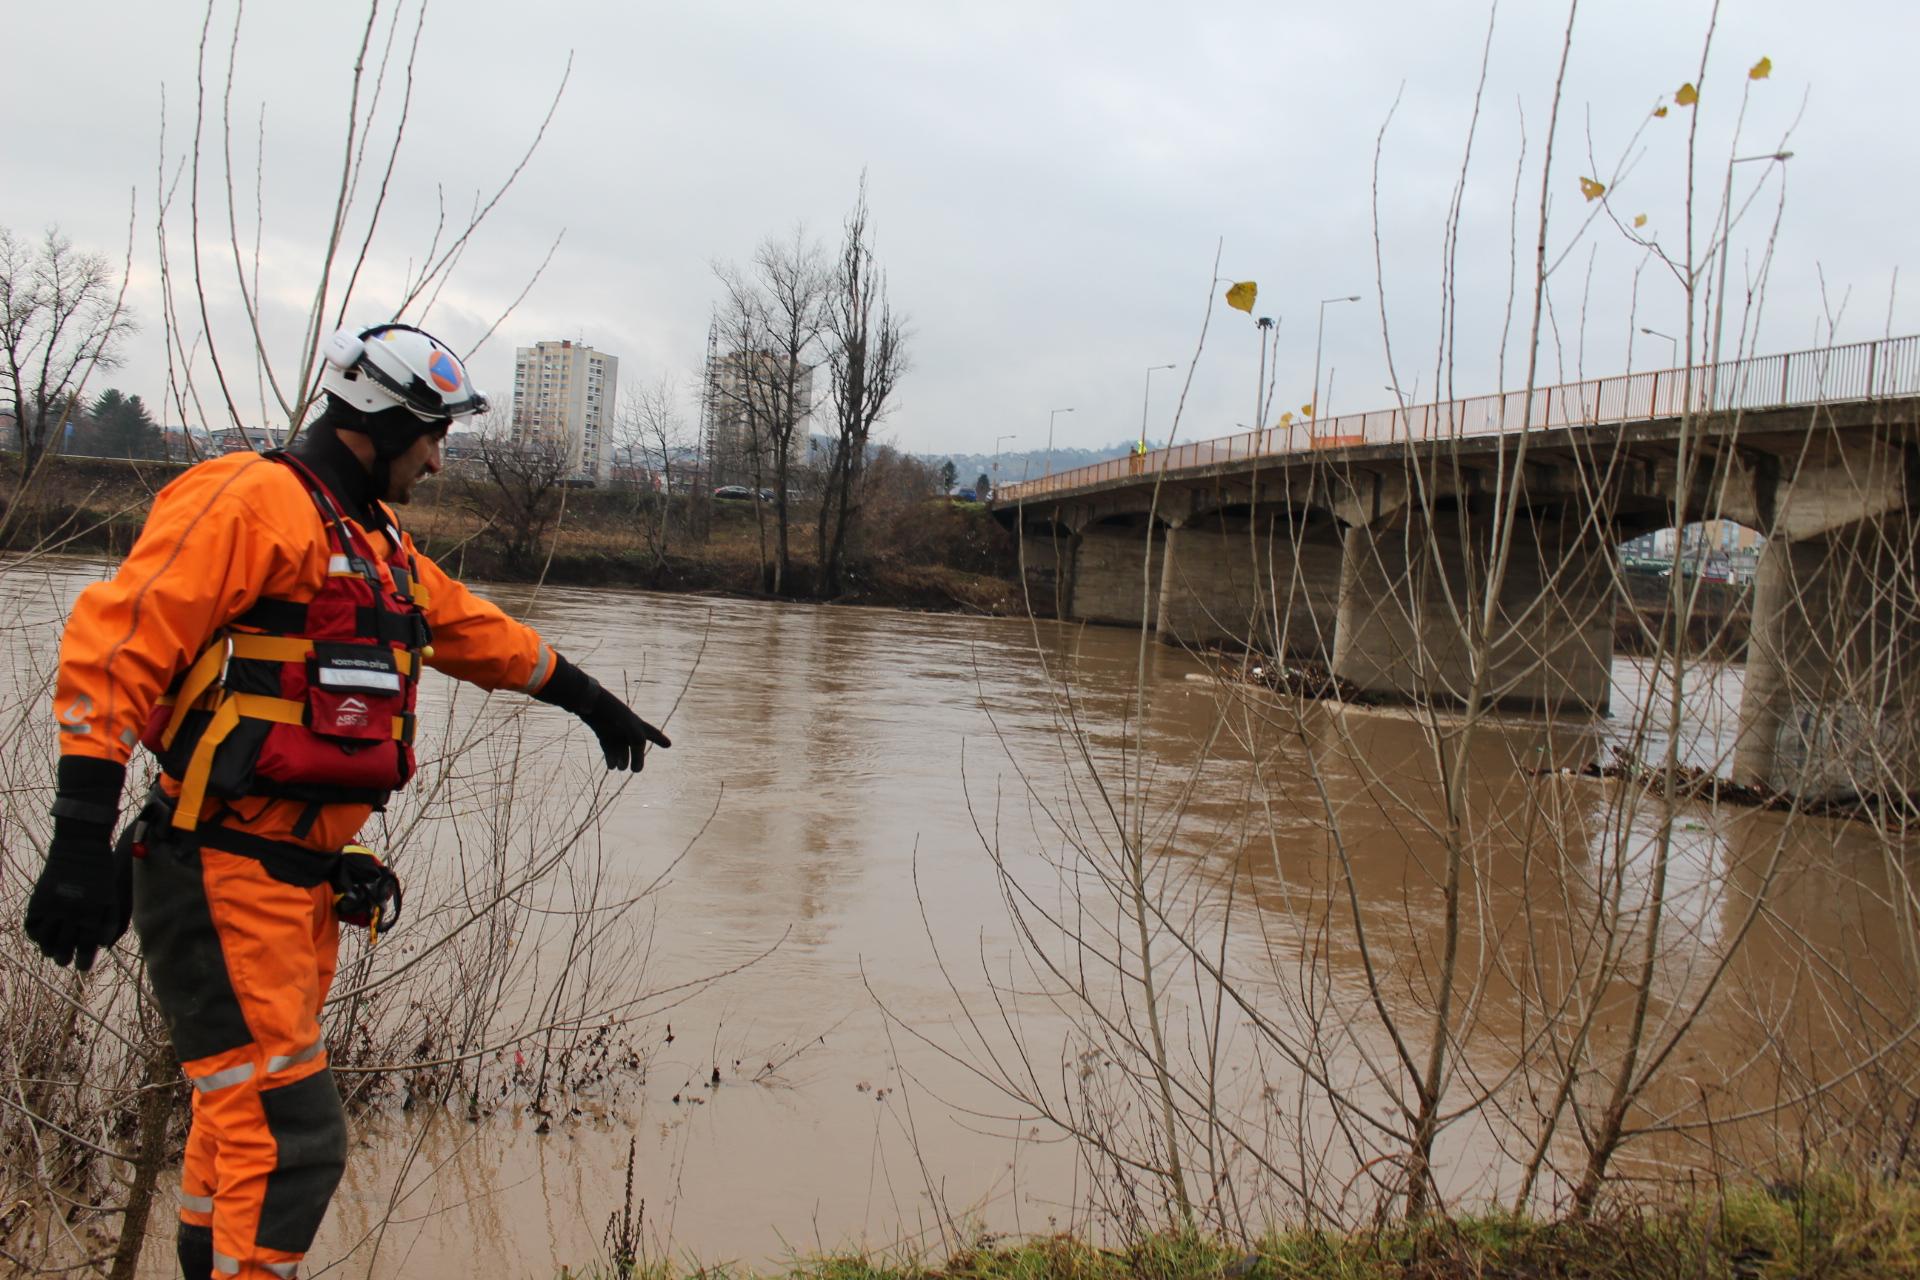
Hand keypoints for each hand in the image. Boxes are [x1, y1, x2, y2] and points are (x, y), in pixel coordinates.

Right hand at [24, 819, 126, 971]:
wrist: (80, 849)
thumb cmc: (101, 875)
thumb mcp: (111, 899)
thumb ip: (109, 923)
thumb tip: (103, 946)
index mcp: (91, 914)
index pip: (86, 946)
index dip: (84, 960)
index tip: (83, 968)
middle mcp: (71, 914)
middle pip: (64, 946)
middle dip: (65, 958)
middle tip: (65, 962)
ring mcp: (52, 908)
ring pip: (45, 940)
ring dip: (49, 949)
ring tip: (53, 952)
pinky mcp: (38, 901)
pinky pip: (32, 926)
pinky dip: (36, 935)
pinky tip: (42, 937)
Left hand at [579, 682, 671, 770]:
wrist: (589, 701)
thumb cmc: (611, 711)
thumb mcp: (629, 725)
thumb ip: (637, 740)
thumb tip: (637, 758)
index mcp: (636, 723)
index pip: (651, 733)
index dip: (660, 739)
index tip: (668, 744)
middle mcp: (626, 727)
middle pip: (635, 745)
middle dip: (637, 757)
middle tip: (636, 769)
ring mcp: (614, 730)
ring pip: (620, 748)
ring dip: (622, 759)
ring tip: (620, 768)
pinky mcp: (602, 732)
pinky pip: (608, 747)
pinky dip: (610, 757)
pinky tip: (611, 766)